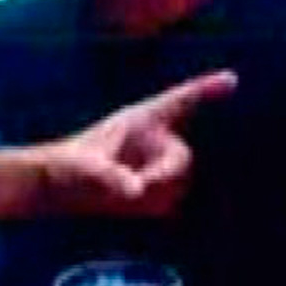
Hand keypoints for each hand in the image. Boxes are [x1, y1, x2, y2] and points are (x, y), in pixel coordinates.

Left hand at [33, 70, 236, 218]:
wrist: (53, 189)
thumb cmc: (64, 167)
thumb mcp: (84, 169)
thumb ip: (110, 178)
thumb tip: (136, 192)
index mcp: (141, 119)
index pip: (181, 101)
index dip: (207, 89)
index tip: (232, 80)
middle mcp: (154, 140)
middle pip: (183, 156)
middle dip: (166, 174)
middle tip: (140, 188)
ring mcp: (155, 165)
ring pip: (178, 182)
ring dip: (157, 192)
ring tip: (122, 195)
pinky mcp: (153, 190)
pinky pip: (169, 199)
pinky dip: (155, 204)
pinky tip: (129, 205)